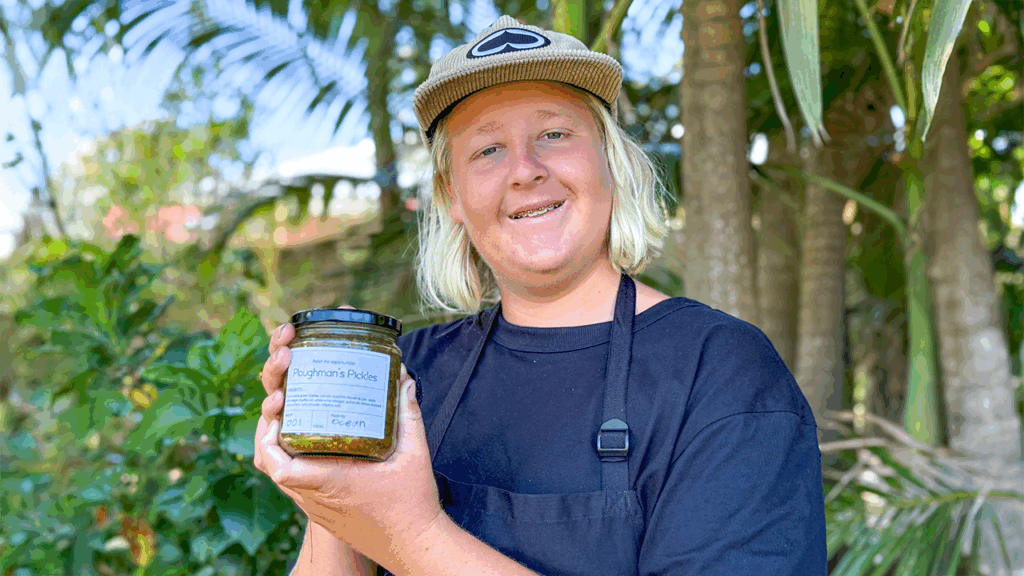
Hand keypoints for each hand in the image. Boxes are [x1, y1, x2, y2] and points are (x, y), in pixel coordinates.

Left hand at [257, 371, 442, 570]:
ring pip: (280, 480)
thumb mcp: (415, 454)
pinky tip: (312, 448)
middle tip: (283, 408)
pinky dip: (293, 465)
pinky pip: (296, 488)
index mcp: (334, 483)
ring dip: (278, 451)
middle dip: (268, 434)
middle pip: (271, 468)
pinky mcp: (324, 516)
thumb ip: (408, 416)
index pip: (281, 469)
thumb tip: (404, 382)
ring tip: (292, 422)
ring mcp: (318, 510)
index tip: (281, 416)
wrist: (414, 546)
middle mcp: (318, 499)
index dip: (270, 441)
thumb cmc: (413, 506)